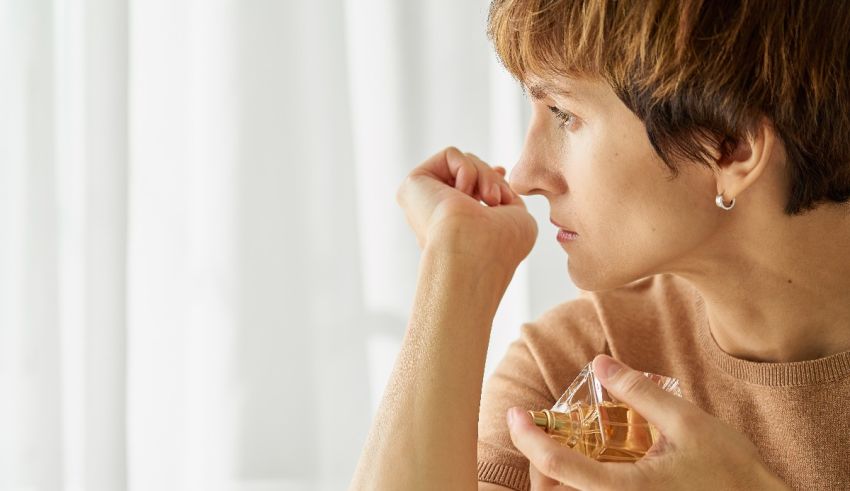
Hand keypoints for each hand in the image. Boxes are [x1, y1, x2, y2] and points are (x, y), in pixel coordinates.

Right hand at [396, 146, 536, 268]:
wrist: (472, 252)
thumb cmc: (497, 246)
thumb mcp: (517, 218)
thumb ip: (506, 196)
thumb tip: (498, 174)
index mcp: (456, 226)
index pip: (468, 190)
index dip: (489, 177)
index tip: (502, 173)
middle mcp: (436, 214)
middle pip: (470, 173)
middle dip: (492, 178)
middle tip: (498, 199)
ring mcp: (423, 200)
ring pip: (463, 163)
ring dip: (484, 175)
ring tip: (490, 199)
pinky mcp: (413, 184)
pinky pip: (451, 155)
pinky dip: (467, 169)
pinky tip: (463, 194)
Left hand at [507, 355, 789, 490]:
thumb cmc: (734, 475)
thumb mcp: (688, 423)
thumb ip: (639, 392)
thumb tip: (601, 362)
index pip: (554, 465)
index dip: (526, 436)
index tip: (516, 413)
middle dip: (537, 462)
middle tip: (539, 430)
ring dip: (553, 479)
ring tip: (560, 446)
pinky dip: (574, 488)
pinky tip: (589, 466)